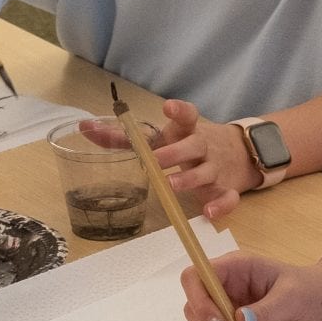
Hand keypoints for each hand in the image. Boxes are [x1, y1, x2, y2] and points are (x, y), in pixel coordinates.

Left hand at [76, 100, 258, 220]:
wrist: (237, 153)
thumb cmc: (185, 144)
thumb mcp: (161, 137)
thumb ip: (123, 137)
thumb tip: (84, 129)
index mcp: (186, 131)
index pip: (187, 115)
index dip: (179, 111)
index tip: (168, 108)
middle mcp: (203, 147)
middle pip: (194, 145)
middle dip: (175, 153)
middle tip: (155, 161)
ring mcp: (216, 168)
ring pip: (207, 172)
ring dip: (190, 178)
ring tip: (171, 185)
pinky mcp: (226, 188)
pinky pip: (229, 197)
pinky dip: (221, 205)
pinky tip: (208, 212)